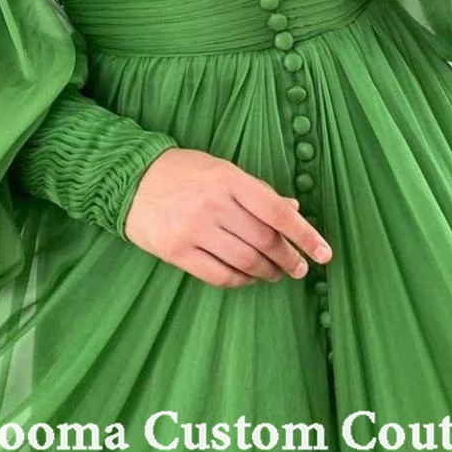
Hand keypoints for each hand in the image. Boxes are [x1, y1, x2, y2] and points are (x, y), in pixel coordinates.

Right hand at [122, 147, 332, 287]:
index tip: (324, 253)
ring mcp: (194, 230)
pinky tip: (248, 279)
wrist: (128, 179)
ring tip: (276, 274)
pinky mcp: (176, 251)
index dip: (305, 234)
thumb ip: (257, 191)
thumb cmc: (182, 172)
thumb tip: (292, 209)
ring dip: (267, 272)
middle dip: (289, 258)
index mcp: (229, 179)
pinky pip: (219, 275)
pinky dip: (240, 281)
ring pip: (245, 261)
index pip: (277, 211)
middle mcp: (213, 204)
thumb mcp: (221, 170)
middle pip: (264, 240)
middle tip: (300, 268)